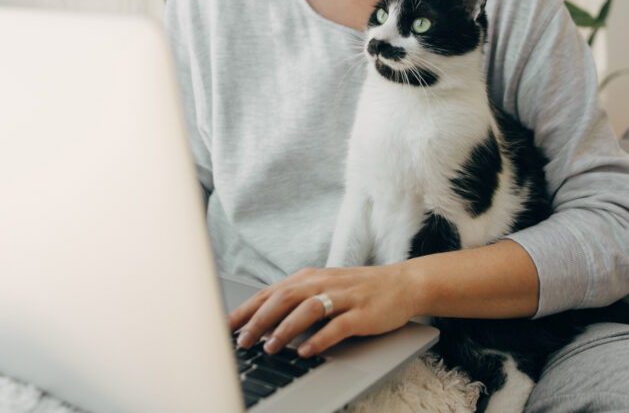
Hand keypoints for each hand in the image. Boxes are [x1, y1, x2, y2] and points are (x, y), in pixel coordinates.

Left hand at [228, 264, 419, 356]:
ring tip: (269, 347)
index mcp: (310, 278)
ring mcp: (344, 297)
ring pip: (308, 310)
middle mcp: (323, 283)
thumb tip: (262, 321)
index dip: (247, 309)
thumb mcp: (324, 288)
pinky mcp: (362, 313)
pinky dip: (320, 339)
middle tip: (241, 340)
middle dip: (259, 320)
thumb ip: (296, 300)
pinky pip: (338, 326)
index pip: (271, 292)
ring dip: (286, 329)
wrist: (402, 283)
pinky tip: (306, 351)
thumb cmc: (358, 289)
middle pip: (284, 298)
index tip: (226, 326)